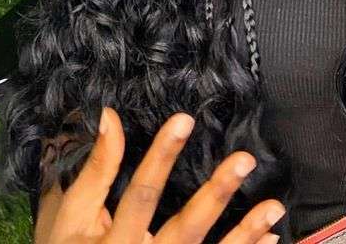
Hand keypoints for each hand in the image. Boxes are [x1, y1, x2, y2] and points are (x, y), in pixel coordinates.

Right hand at [34, 107, 286, 243]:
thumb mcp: (70, 215)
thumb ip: (94, 170)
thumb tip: (108, 114)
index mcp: (111, 241)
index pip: (142, 194)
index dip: (162, 156)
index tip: (184, 120)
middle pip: (185, 229)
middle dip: (216, 195)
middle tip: (244, 160)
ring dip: (245, 234)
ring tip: (275, 206)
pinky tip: (274, 238)